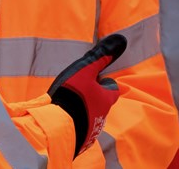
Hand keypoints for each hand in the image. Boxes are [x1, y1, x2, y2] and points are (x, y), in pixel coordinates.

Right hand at [47, 34, 125, 155]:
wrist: (57, 127)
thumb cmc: (73, 95)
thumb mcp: (85, 70)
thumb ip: (101, 56)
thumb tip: (121, 39)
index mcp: (106, 98)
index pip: (113, 88)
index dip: (105, 82)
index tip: (95, 78)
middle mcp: (103, 115)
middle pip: (102, 102)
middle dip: (94, 96)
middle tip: (80, 90)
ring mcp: (92, 129)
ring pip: (91, 115)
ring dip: (84, 109)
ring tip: (70, 104)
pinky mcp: (81, 139)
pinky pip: (81, 127)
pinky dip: (76, 121)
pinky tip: (65, 117)